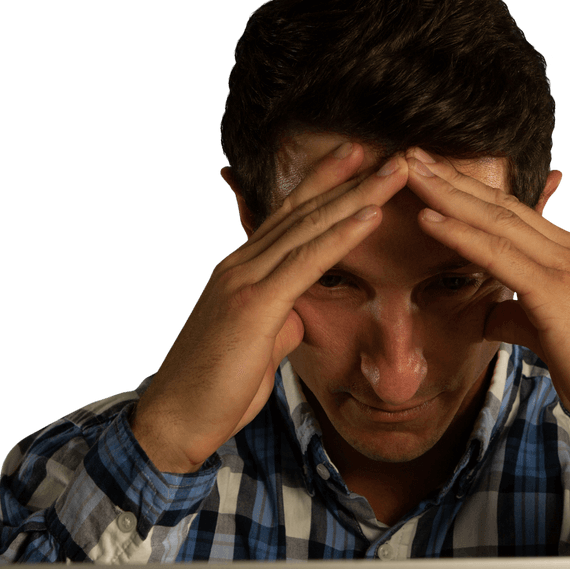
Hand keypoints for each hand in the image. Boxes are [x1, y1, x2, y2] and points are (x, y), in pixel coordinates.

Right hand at [132, 143, 408, 472]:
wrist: (174, 419)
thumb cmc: (217, 388)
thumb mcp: (258, 346)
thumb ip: (279, 320)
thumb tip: (298, 314)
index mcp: (242, 270)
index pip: (290, 216)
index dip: (324, 183)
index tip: (357, 157)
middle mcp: (241, 264)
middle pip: (304, 210)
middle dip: (350, 176)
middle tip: (390, 149)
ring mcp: (244, 280)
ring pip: (310, 226)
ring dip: (359, 195)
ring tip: (395, 169)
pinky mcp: (253, 305)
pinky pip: (307, 263)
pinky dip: (342, 236)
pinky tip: (371, 216)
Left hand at [405, 149, 569, 448]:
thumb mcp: (553, 337)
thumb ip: (521, 316)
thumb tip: (490, 312)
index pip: (515, 214)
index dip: (472, 192)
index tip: (433, 173)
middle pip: (503, 205)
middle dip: (454, 178)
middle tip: (412, 152)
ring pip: (497, 221)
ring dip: (447, 193)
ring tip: (409, 169)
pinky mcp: (559, 294)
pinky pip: (498, 255)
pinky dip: (459, 234)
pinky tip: (427, 219)